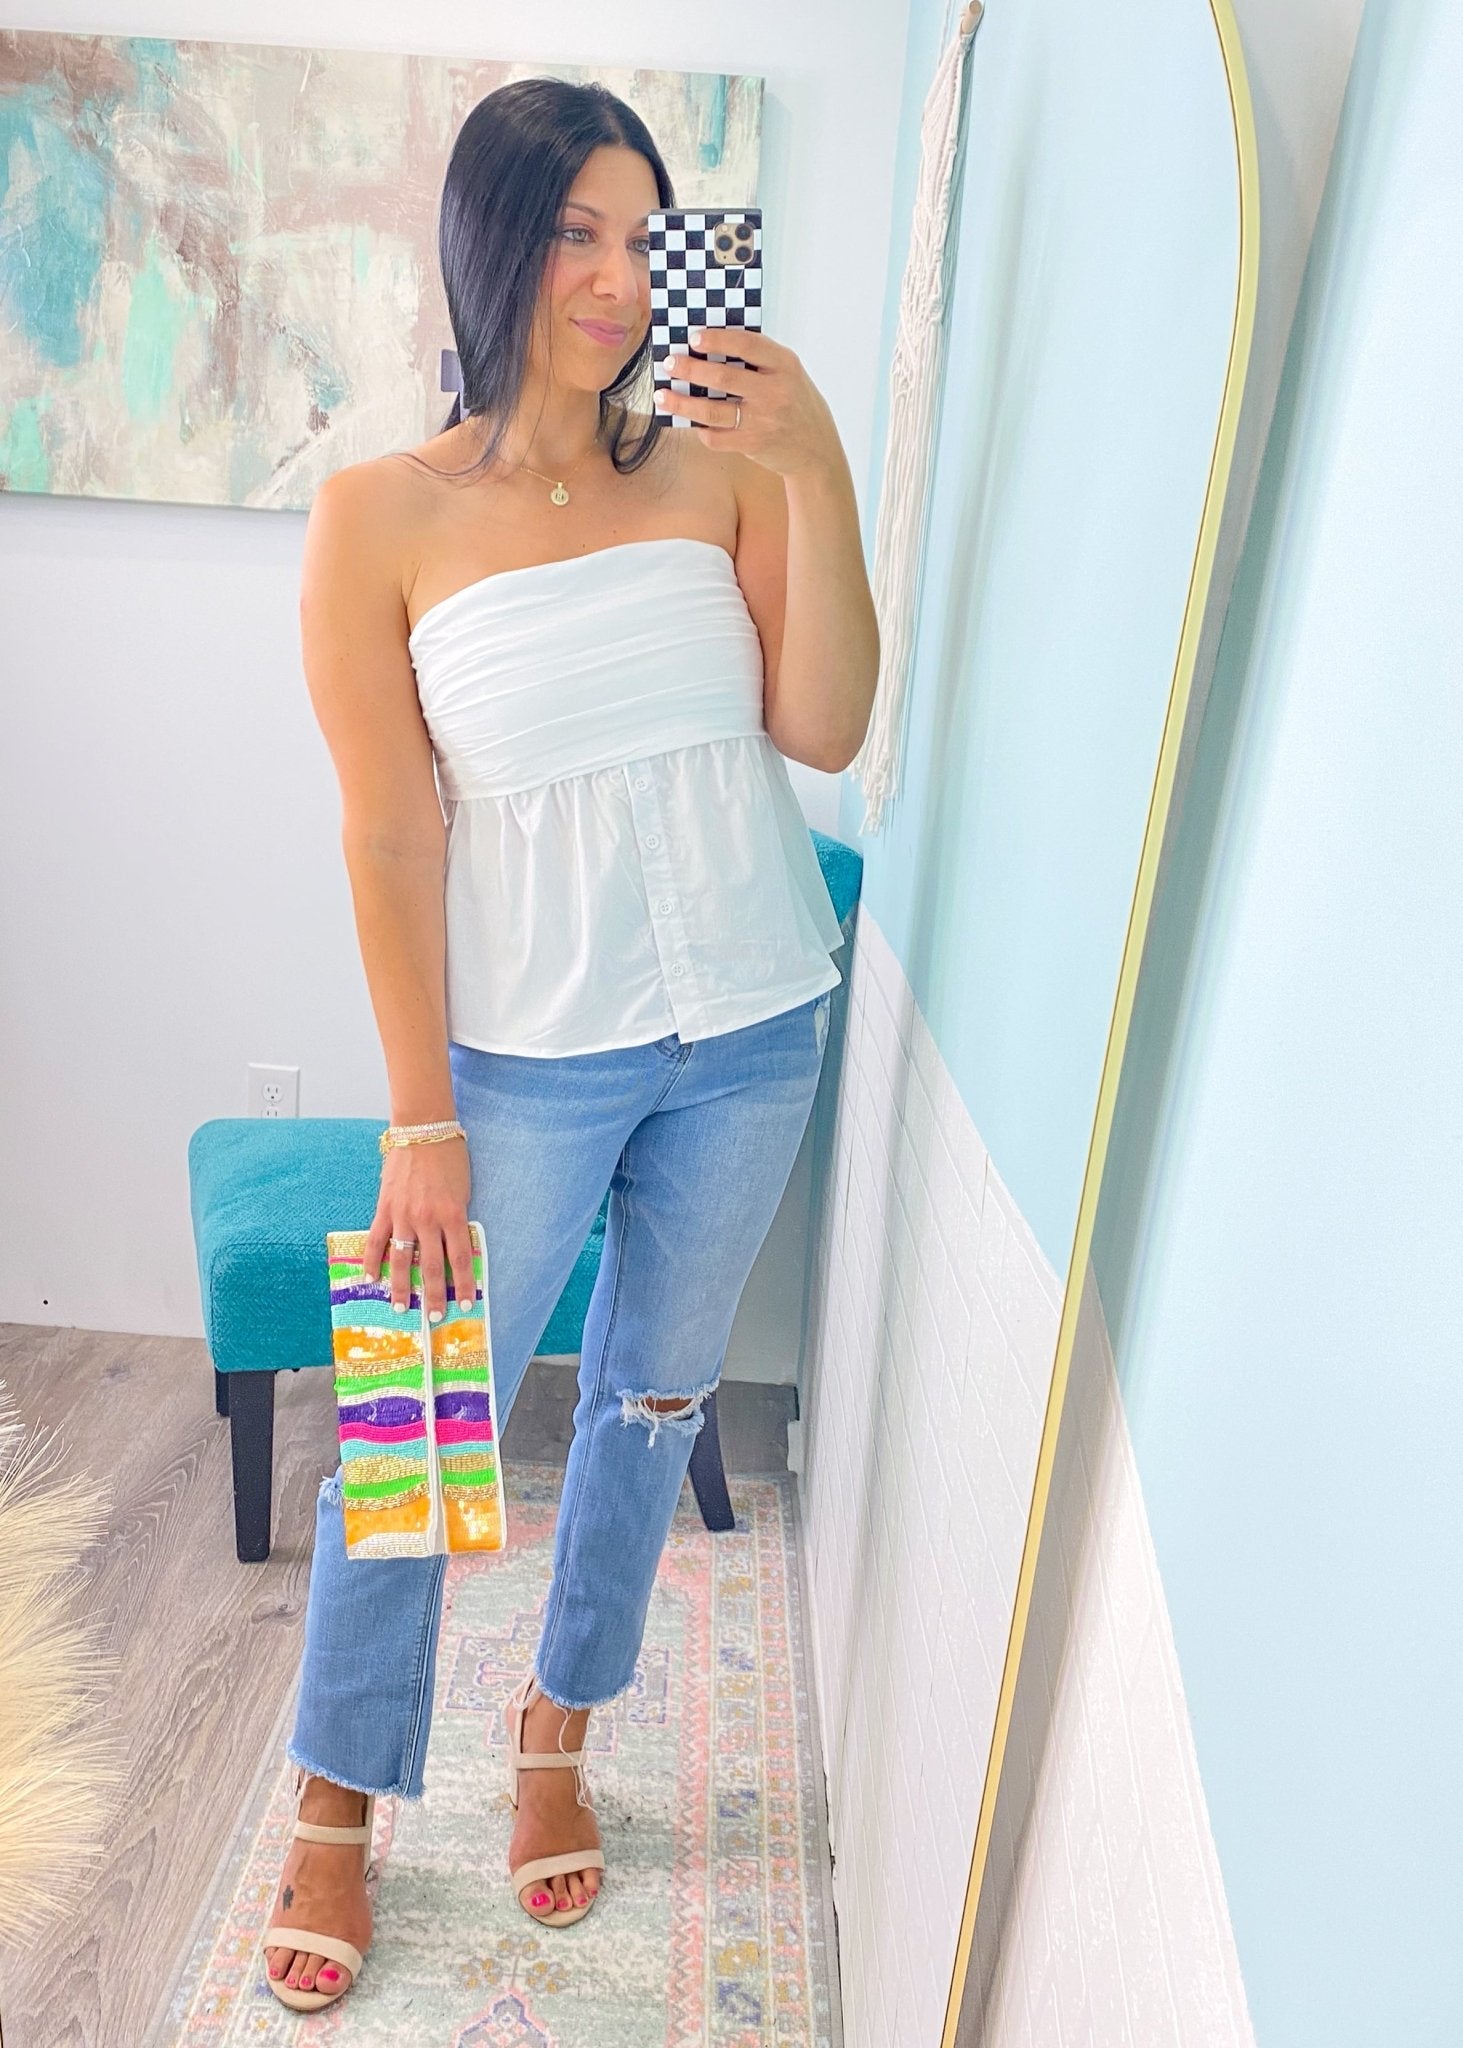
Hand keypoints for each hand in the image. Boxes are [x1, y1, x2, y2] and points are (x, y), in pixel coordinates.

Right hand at [363, 1138, 475, 1322]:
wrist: (423, 1128)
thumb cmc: (450, 1155)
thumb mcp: (463, 1189)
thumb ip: (457, 1218)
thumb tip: (454, 1245)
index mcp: (453, 1214)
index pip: (460, 1258)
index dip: (464, 1283)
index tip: (466, 1303)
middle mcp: (428, 1219)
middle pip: (431, 1266)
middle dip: (434, 1295)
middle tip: (435, 1317)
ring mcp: (404, 1214)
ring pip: (401, 1259)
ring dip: (401, 1287)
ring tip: (401, 1308)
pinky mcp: (385, 1207)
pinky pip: (376, 1239)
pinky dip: (373, 1260)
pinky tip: (371, 1278)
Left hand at [655, 326, 843, 478]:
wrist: (817, 449)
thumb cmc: (795, 403)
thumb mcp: (787, 373)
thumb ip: (759, 359)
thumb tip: (709, 345)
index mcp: (785, 365)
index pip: (747, 344)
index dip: (718, 339)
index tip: (693, 337)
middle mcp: (776, 391)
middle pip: (724, 377)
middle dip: (691, 368)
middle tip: (669, 362)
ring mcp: (764, 420)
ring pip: (713, 410)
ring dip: (683, 402)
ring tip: (662, 395)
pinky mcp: (753, 444)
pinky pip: (716, 437)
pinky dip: (700, 429)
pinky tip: (689, 421)